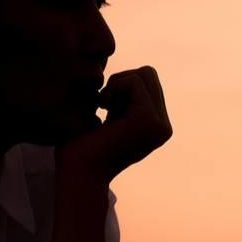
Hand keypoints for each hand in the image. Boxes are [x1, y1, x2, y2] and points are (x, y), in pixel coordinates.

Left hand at [56, 66, 171, 181]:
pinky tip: (102, 106)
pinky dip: (114, 87)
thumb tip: (125, 71)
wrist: (78, 171)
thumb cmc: (83, 147)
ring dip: (117, 84)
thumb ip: (122, 97)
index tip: (104, 106)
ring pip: (144, 74)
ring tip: (102, 106)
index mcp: (157, 127)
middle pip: (149, 74)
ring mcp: (160, 125)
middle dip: (122, 81)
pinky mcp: (149, 120)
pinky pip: (135, 81)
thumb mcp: (110, 116)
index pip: (148, 82)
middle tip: (103, 103)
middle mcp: (163, 127)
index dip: (122, 86)